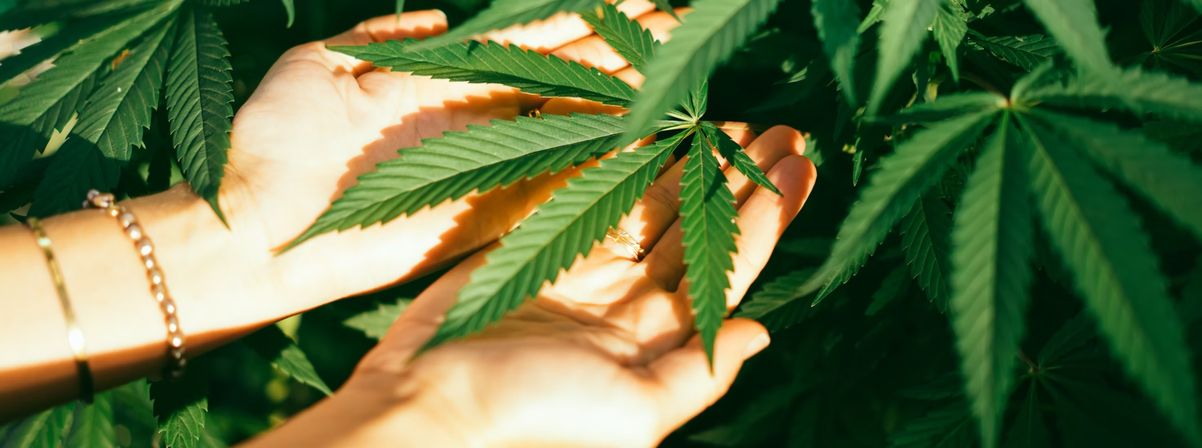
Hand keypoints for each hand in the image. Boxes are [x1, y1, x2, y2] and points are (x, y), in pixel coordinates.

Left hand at [220, 3, 666, 309]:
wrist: (258, 219)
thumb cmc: (278, 135)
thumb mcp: (323, 62)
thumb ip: (385, 37)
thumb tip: (444, 21)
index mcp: (442, 78)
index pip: (528, 40)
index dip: (579, 18)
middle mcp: (477, 117)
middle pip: (565, 76)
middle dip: (621, 50)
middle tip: (678, 26)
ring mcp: (490, 163)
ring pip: (572, 122)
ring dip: (624, 96)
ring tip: (676, 68)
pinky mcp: (490, 210)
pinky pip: (556, 180)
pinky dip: (599, 159)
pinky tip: (644, 134)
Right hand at [257, 125, 815, 446]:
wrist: (434, 402)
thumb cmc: (537, 416)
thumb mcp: (634, 413)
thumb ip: (699, 374)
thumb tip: (762, 333)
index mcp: (663, 344)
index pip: (729, 269)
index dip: (767, 221)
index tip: (799, 172)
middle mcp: (635, 304)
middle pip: (703, 231)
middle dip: (743, 184)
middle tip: (783, 136)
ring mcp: (593, 270)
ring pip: (658, 207)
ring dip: (698, 168)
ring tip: (736, 124)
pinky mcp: (550, 244)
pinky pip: (602, 196)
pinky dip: (634, 166)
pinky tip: (666, 136)